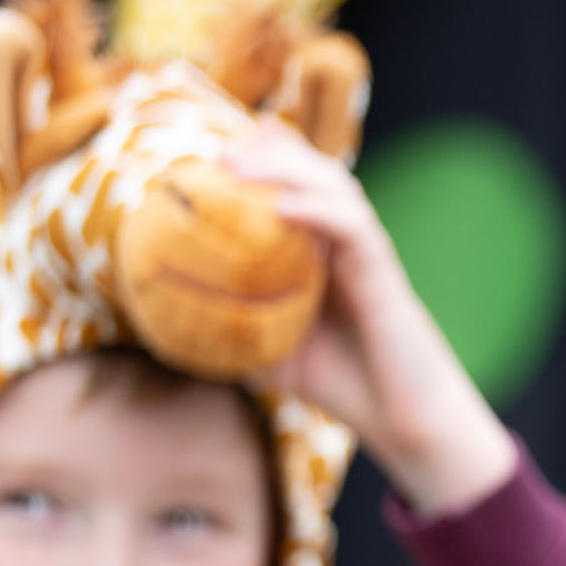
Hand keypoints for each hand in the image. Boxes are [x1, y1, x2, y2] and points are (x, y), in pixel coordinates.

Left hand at [223, 120, 514, 515]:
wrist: (400, 415)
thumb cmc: (341, 385)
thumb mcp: (269, 352)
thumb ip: (231, 330)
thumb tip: (165, 327)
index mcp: (322, 253)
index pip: (296, 191)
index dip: (265, 162)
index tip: (214, 150)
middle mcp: (346, 244)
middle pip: (313, 176)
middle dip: (269, 155)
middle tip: (219, 152)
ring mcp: (366, 254)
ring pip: (334, 190)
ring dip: (288, 170)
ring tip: (240, 164)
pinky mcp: (382, 272)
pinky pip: (352, 229)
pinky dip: (318, 211)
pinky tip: (282, 206)